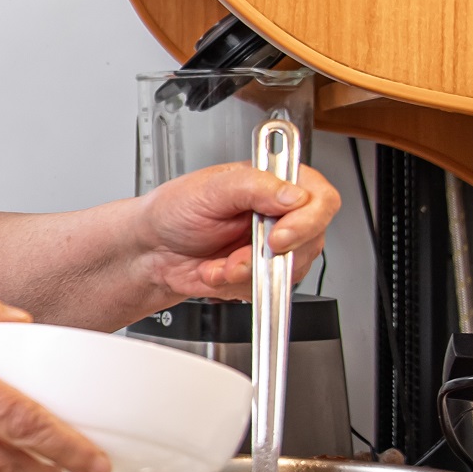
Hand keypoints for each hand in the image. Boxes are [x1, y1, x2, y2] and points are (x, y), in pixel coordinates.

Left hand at [132, 163, 341, 298]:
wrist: (152, 250)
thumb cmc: (175, 211)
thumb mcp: (209, 189)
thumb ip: (253, 186)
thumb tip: (293, 195)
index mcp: (275, 182)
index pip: (320, 199)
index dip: (306, 221)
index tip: (278, 237)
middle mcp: (282, 213)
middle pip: (311, 240)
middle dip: (268, 256)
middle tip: (237, 258)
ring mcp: (276, 246)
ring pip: (290, 270)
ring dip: (248, 273)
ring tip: (218, 263)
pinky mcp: (263, 273)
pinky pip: (269, 290)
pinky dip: (238, 287)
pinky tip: (217, 272)